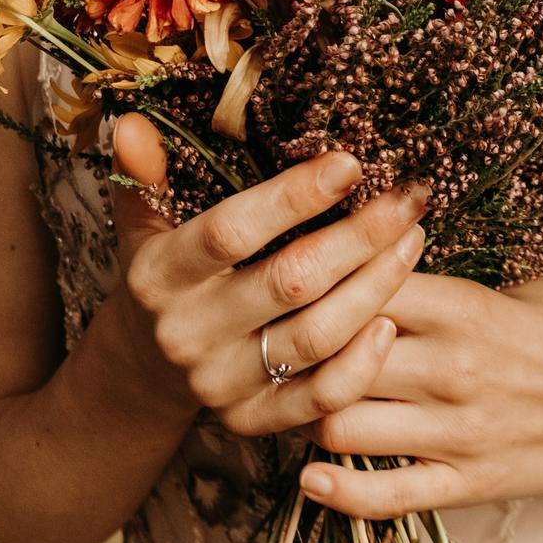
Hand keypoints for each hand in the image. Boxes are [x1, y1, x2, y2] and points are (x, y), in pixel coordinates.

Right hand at [106, 121, 428, 438]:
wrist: (146, 370)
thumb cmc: (164, 275)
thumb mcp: (143, 224)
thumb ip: (143, 174)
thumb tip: (130, 122)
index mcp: (159, 276)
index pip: (232, 232)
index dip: (293, 197)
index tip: (351, 163)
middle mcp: (189, 333)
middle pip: (290, 282)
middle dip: (359, 236)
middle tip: (408, 199)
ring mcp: (222, 383)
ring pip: (317, 337)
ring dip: (376, 287)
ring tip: (412, 240)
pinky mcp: (254, 420)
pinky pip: (323, 398)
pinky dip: (363, 362)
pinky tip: (393, 318)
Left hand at [298, 274, 542, 516]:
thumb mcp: (517, 287)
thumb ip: (443, 285)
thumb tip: (371, 266)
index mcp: (465, 307)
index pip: (359, 284)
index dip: (317, 280)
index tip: (295, 278)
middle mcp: (453, 368)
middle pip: (334, 354)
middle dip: (296, 347)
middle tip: (278, 341)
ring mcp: (459, 431)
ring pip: (341, 423)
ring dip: (311, 412)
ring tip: (302, 400)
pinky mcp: (470, 483)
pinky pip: (387, 496)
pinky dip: (338, 492)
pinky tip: (310, 477)